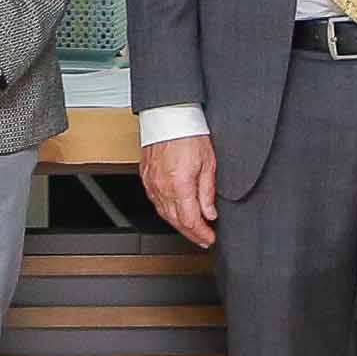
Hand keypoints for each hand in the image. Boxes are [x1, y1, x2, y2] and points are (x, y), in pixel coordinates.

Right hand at [141, 133, 219, 249]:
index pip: (190, 221)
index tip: (209, 238)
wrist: (169, 115)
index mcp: (179, 185)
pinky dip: (167, 212)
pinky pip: (156, 202)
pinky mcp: (146, 177)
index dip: (201, 234)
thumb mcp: (208, 163)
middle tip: (203, 240)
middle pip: (176, 221)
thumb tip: (209, 213)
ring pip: (164, 214)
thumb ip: (207, 192)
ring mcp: (152, 183)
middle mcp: (162, 187)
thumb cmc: (189, 133)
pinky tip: (175, 213)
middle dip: (191, 234)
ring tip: (192, 230)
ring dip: (179, 225)